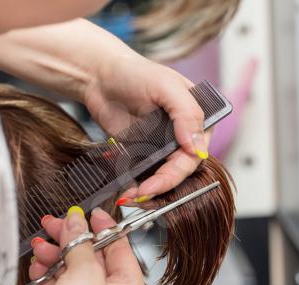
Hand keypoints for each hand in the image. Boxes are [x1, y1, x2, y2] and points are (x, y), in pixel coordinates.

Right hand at [18, 207, 150, 284]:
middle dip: (72, 241)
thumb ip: (80, 243)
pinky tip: (39, 265)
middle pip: (94, 258)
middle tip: (58, 224)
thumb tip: (76, 221)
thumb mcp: (84, 272)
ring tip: (42, 245)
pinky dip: (50, 274)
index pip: (121, 249)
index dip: (105, 228)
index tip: (93, 214)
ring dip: (57, 256)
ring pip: (75, 271)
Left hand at [85, 49, 210, 202]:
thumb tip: (197, 147)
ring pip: (161, 178)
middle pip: (178, 172)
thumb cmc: (135, 73)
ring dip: (149, 191)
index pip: (194, 155)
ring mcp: (160, 148)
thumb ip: (186, 112)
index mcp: (194, 121)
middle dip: (161, 186)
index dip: (178, 172)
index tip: (160, 181)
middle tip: (142, 194)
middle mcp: (180, 138)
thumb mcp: (166, 85)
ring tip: (131, 197)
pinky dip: (135, 185)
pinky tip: (126, 190)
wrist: (100, 78)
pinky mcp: (141, 154)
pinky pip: (142, 175)